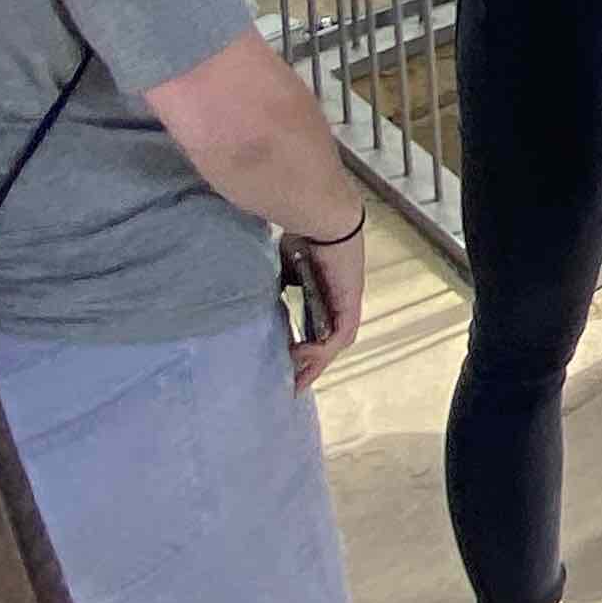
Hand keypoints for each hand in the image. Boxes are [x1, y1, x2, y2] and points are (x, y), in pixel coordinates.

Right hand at [285, 231, 366, 390]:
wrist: (322, 216)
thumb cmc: (302, 234)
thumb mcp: (285, 268)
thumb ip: (279, 285)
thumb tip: (251, 299)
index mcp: (326, 289)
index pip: (318, 326)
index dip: (305, 348)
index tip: (285, 365)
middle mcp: (341, 298)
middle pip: (328, 341)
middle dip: (311, 366)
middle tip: (292, 387)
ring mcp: (348, 300)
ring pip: (335, 343)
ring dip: (316, 362)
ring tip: (295, 379)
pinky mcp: (350, 301)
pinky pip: (339, 335)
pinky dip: (321, 350)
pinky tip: (300, 356)